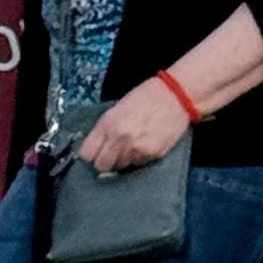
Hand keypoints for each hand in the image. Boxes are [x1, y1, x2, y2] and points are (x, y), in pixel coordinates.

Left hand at [78, 79, 192, 174]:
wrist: (176, 96)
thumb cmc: (147, 98)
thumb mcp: (117, 109)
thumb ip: (105, 129)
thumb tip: (96, 148)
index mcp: (107, 124)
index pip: (86, 154)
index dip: (91, 154)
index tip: (96, 152)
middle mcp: (119, 139)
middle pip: (101, 166)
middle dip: (105, 161)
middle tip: (113, 152)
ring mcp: (136, 149)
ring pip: (121, 167)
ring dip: (124, 159)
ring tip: (133, 143)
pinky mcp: (151, 155)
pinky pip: (138, 164)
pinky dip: (139, 158)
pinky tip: (145, 143)